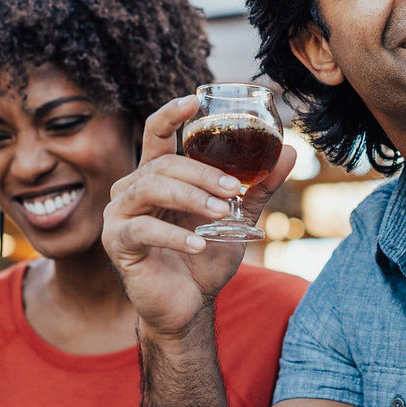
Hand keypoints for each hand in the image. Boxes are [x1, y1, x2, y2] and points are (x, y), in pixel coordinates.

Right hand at [103, 95, 295, 340]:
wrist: (189, 306)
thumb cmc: (206, 259)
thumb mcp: (237, 218)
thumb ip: (258, 186)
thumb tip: (288, 151)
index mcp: (157, 176)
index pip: (156, 134)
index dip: (170, 114)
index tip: (193, 101)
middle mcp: (132, 189)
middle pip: (163, 165)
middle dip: (201, 173)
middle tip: (234, 189)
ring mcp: (119, 215)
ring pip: (150, 189)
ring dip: (190, 198)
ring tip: (220, 214)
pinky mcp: (117, 242)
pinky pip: (143, 229)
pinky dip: (174, 235)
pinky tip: (200, 244)